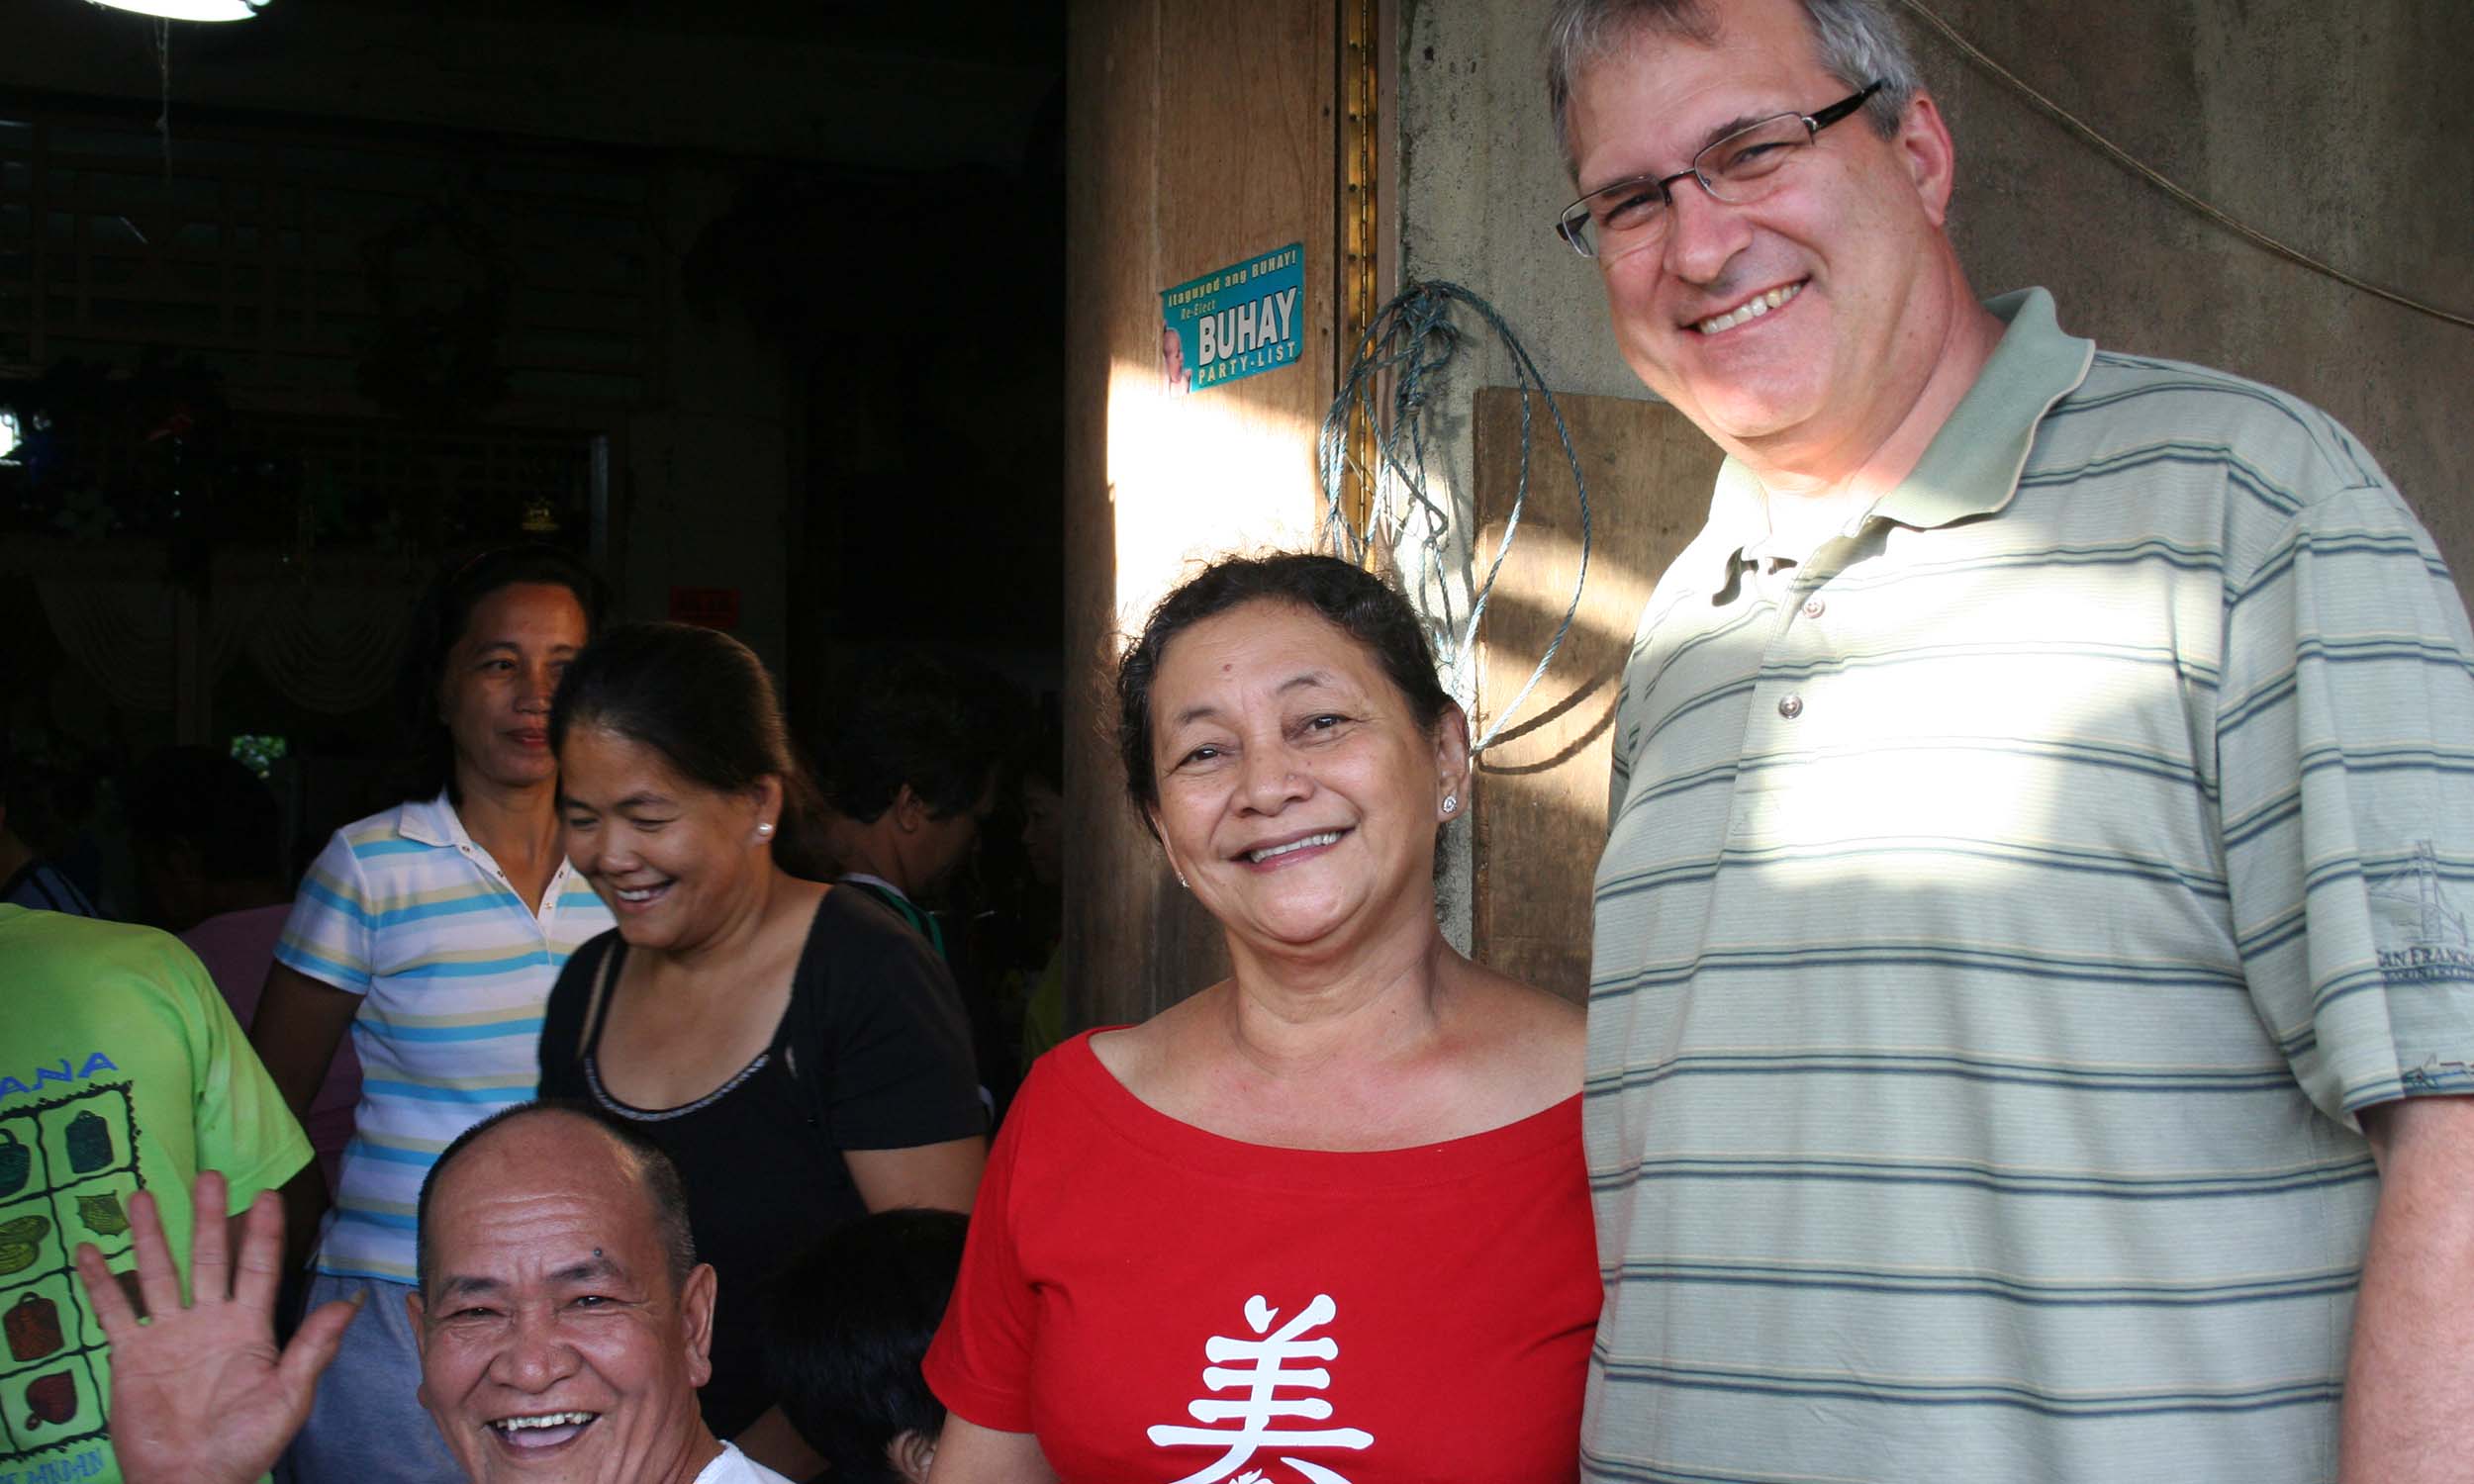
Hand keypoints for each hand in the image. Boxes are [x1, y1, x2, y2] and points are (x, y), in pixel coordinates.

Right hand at [72, 1170, 361, 1483]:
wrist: (192, 1482)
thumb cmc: (246, 1444)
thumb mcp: (289, 1396)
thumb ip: (314, 1347)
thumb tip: (351, 1301)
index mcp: (250, 1328)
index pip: (259, 1269)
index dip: (264, 1233)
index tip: (267, 1195)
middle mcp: (209, 1322)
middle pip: (208, 1258)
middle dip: (208, 1218)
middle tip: (209, 1176)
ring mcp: (168, 1336)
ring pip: (158, 1273)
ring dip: (150, 1236)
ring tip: (143, 1196)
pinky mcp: (132, 1355)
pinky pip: (114, 1311)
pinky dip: (100, 1282)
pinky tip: (89, 1250)